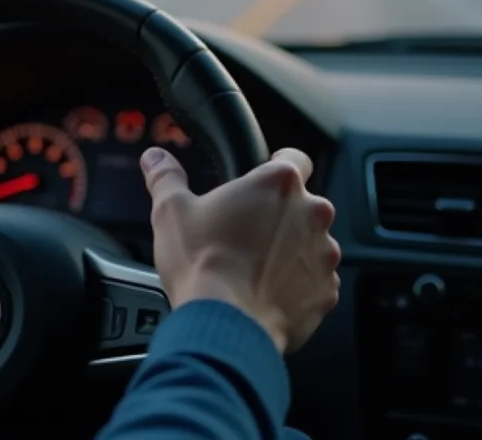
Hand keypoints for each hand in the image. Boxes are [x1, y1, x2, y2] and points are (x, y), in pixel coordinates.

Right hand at [140, 147, 339, 353]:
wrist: (224, 324)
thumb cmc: (201, 263)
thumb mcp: (171, 212)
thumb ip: (166, 177)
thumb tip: (155, 158)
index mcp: (278, 184)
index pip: (295, 159)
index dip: (277, 167)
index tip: (261, 182)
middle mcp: (311, 213)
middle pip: (303, 204)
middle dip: (281, 215)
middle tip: (247, 232)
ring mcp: (323, 254)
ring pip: (312, 243)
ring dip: (291, 250)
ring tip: (255, 267)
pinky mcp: (326, 291)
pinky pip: (316, 281)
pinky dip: (298, 284)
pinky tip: (267, 292)